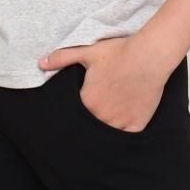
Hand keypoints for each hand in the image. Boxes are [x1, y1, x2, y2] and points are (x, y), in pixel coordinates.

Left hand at [39, 34, 172, 131]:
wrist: (149, 56)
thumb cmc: (119, 53)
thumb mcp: (87, 52)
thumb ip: (62, 58)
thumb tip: (40, 63)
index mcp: (87, 101)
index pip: (75, 115)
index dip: (77, 112)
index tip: (83, 107)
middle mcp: (101, 116)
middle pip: (91, 126)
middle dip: (91, 122)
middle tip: (97, 114)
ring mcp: (120, 122)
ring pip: (107, 133)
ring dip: (105, 129)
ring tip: (106, 122)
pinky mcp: (137, 123)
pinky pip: (126, 137)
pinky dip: (123, 133)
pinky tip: (122, 127)